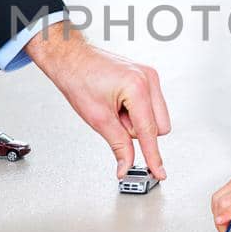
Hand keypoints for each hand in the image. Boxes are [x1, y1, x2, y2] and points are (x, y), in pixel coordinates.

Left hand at [25, 26, 170, 179]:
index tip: (159, 172)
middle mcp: (148, 79)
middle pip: (158, 127)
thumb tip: (126, 166)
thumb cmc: (79, 79)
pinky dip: (136, 111)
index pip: (149, 132)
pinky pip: (150, 106)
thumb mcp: (98, 119)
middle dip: (138, 131)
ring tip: (114, 109)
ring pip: (155, 118)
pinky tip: (119, 103)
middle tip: (115, 121)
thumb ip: (118, 145)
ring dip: (136, 121)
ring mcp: (149, 76)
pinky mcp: (147, 77)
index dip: (153, 156)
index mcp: (138, 87)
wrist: (72, 58)